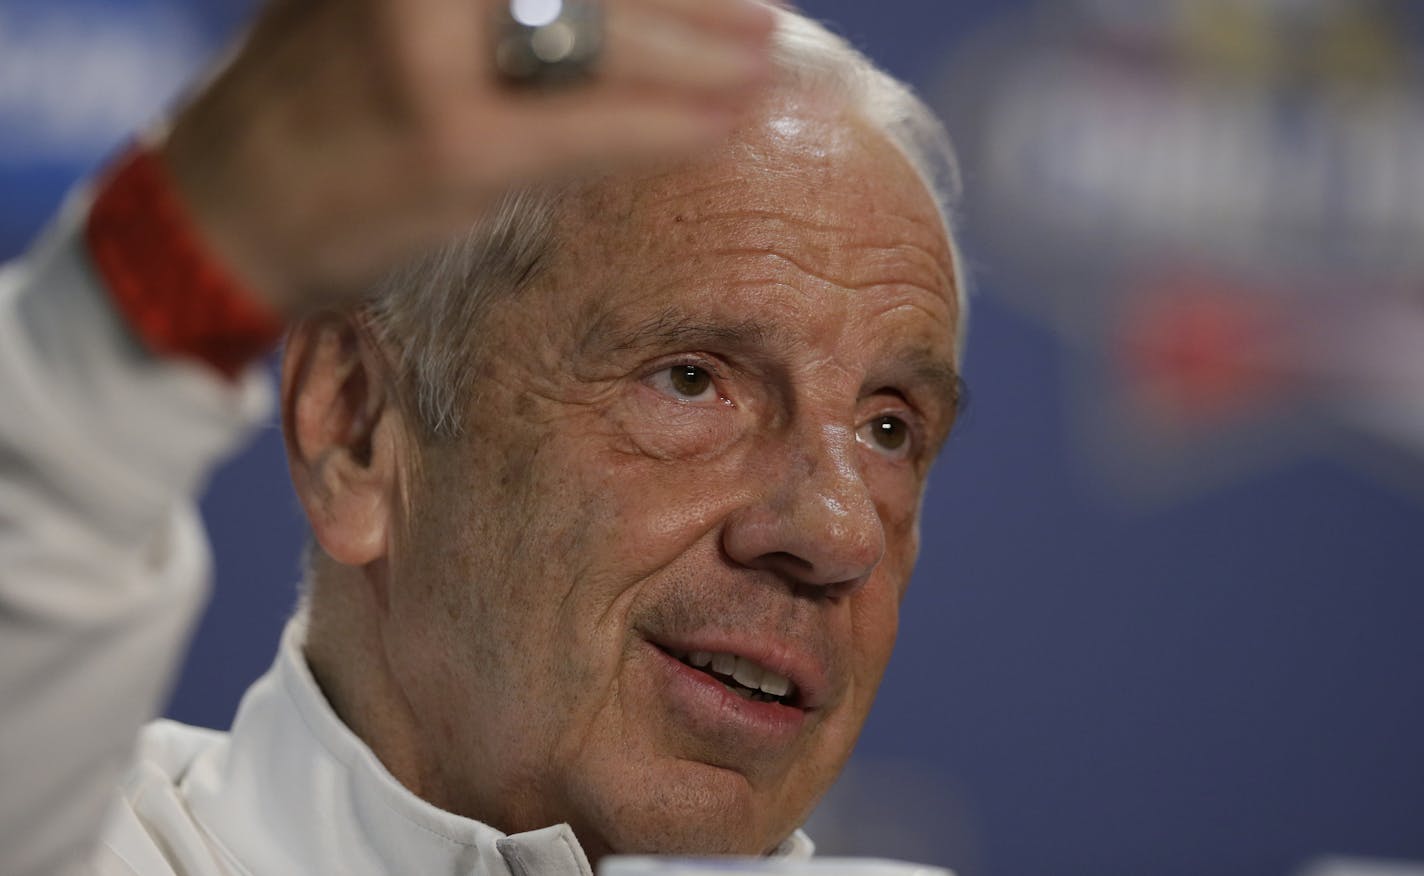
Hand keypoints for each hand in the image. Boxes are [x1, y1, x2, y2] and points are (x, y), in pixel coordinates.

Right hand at [160, 0, 774, 313]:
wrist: (223, 204)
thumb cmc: (319, 93)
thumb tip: (609, 3)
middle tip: (762, 11)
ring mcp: (433, 53)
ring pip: (612, 41)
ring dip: (708, 55)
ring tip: (762, 61)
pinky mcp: (455, 145)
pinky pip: (596, 127)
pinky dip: (671, 124)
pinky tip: (719, 122)